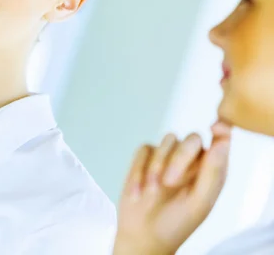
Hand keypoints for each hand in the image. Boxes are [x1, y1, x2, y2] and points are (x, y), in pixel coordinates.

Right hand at [113, 121, 231, 254]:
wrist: (143, 234)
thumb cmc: (177, 222)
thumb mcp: (200, 201)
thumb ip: (212, 172)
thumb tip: (222, 142)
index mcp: (211, 170)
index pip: (221, 140)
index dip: (220, 129)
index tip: (215, 128)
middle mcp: (191, 160)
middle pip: (192, 139)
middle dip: (179, 158)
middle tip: (169, 182)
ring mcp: (167, 157)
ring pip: (168, 140)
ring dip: (159, 164)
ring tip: (153, 189)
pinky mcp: (145, 158)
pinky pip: (144, 149)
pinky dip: (140, 168)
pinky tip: (139, 189)